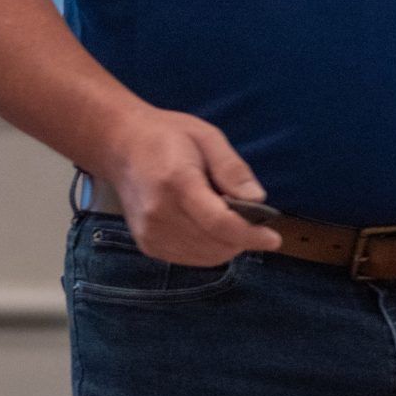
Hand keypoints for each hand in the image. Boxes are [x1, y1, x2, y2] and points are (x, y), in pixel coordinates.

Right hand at [99, 109, 283, 263]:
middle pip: (215, 243)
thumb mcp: (207, 137)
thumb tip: (258, 200)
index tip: (274, 238)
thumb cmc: (167, 136)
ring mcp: (150, 233)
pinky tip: (208, 227)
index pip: (219, 222)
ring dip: (227, 245)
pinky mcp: (148, 245)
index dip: (250, 235)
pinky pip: (191, 259)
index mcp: (176, 182)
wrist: (120, 146)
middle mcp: (159, 214)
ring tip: (225, 216)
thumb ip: (232, 169)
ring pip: (206, 256)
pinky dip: (209, 249)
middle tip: (248, 215)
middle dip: (242, 237)